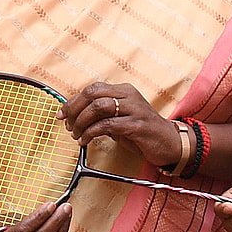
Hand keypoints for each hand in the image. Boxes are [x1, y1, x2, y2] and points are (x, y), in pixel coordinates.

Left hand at [57, 82, 181, 166]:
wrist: (170, 143)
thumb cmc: (142, 132)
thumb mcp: (121, 119)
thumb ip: (103, 115)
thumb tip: (75, 116)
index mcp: (124, 90)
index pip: (93, 89)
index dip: (73, 101)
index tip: (61, 115)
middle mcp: (129, 95)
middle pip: (93, 93)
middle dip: (74, 109)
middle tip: (67, 125)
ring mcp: (134, 109)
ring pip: (99, 106)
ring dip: (82, 122)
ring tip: (76, 135)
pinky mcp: (137, 125)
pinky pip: (108, 125)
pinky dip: (92, 133)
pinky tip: (86, 141)